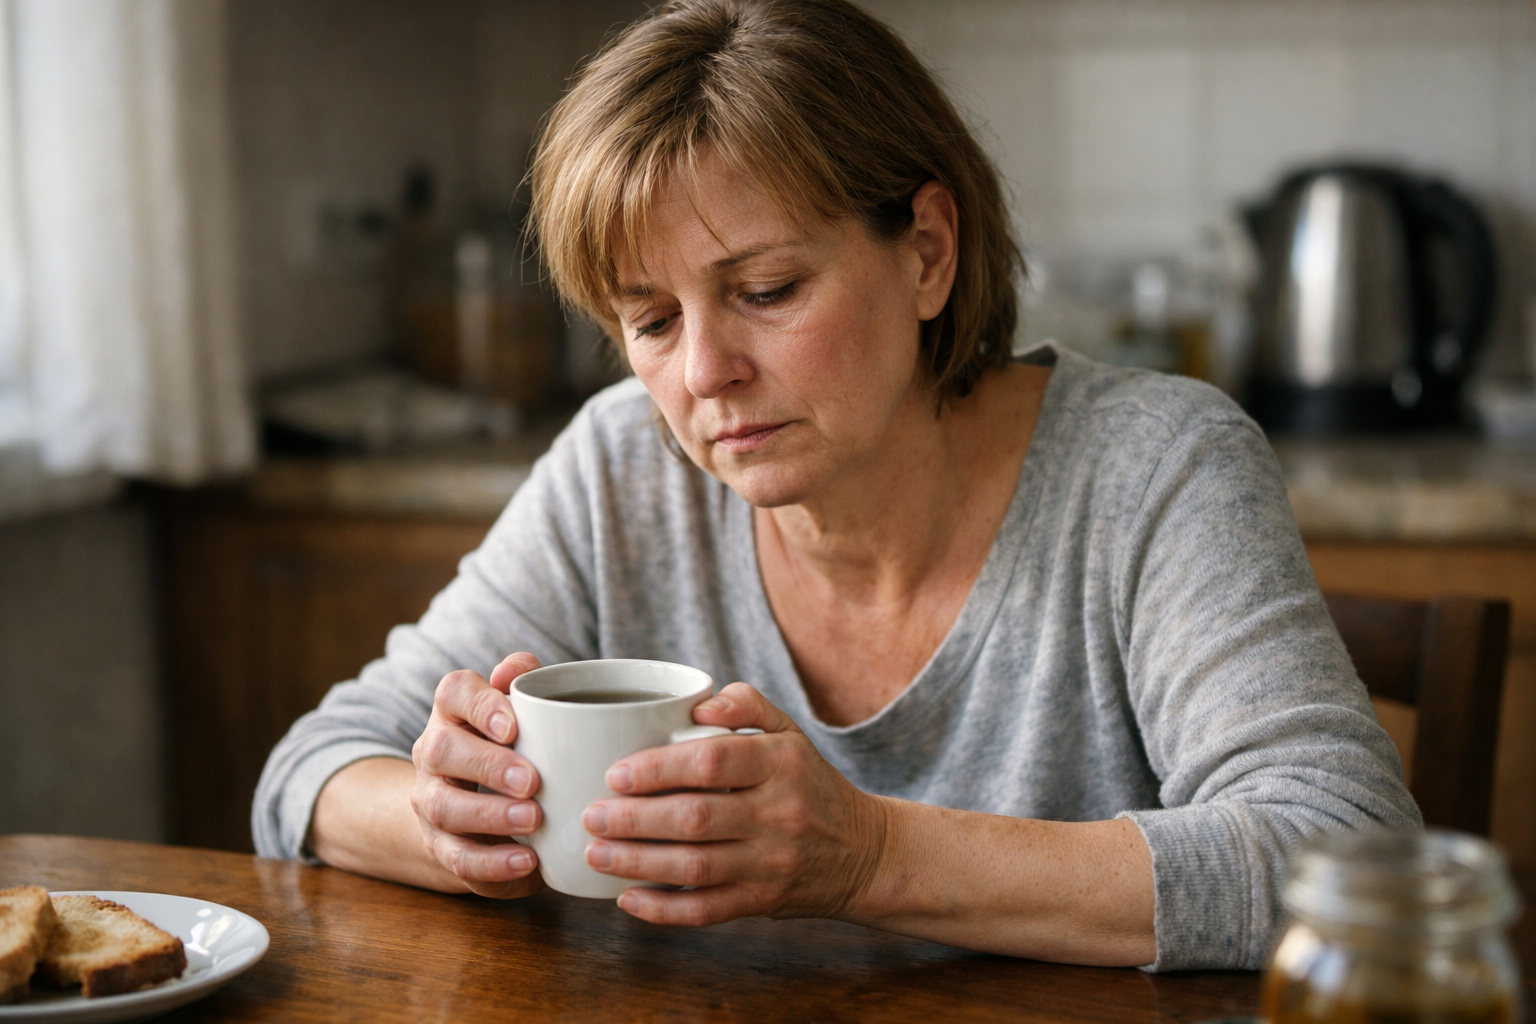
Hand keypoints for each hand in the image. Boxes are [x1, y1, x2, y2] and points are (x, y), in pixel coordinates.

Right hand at [410, 652, 546, 897]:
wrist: (481, 808)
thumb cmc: (517, 747)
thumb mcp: (525, 713)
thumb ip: (527, 685)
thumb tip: (514, 669)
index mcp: (454, 711)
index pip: (454, 693)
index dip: (481, 705)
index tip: (514, 725)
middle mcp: (433, 752)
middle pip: (442, 750)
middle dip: (487, 765)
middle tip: (532, 780)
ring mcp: (431, 801)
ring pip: (445, 806)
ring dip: (490, 814)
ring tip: (533, 819)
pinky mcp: (442, 846)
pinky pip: (458, 857)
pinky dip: (493, 862)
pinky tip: (526, 861)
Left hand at [579, 682, 888, 924]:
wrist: (864, 853)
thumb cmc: (810, 785)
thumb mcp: (790, 734)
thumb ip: (746, 705)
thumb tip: (699, 706)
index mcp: (781, 763)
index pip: (712, 762)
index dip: (658, 769)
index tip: (615, 773)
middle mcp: (779, 813)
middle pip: (695, 818)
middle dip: (634, 819)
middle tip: (591, 815)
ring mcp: (771, 862)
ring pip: (695, 867)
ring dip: (637, 862)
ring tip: (595, 853)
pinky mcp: (763, 901)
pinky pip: (707, 910)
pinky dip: (663, 909)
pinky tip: (627, 899)